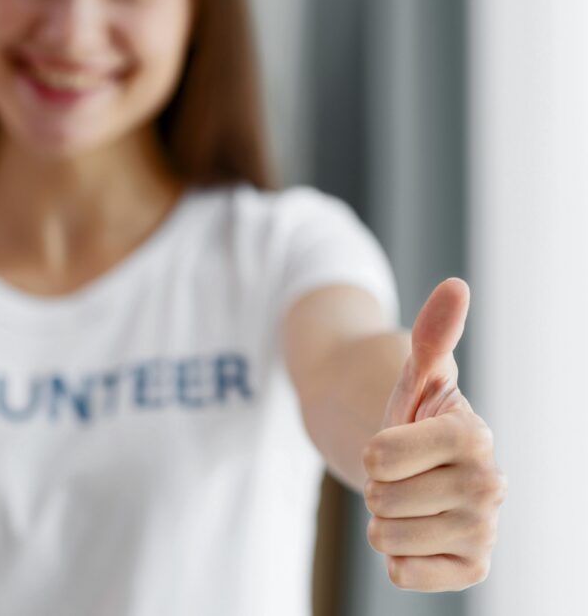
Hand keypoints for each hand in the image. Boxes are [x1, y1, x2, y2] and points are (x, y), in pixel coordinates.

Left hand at [362, 278, 505, 590]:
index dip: (371, 450)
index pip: (382, 456)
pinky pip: (404, 575)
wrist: (420, 467)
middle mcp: (490, 485)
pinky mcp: (472, 567)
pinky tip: (415, 536)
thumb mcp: (414, 373)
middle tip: (399, 475)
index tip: (389, 443)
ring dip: (382, 520)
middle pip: (382, 498)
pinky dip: (396, 559)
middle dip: (375, 485)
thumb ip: (432, 333)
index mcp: (474, 435)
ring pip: (387, 538)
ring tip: (406, 501)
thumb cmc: (413, 415)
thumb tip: (455, 286)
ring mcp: (485, 530)